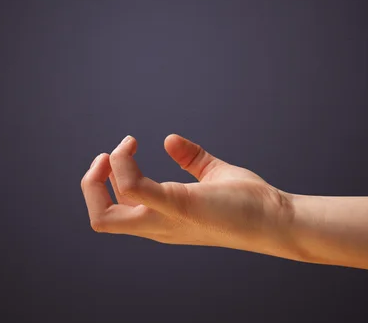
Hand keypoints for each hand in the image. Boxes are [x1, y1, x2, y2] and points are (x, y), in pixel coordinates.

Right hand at [80, 134, 294, 253]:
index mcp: (164, 219)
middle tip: (107, 155)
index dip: (111, 181)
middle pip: (101, 218)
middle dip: (92, 183)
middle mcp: (159, 225)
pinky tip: (135, 146)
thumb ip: (191, 159)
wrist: (275, 219)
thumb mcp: (213, 174)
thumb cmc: (249, 202)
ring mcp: (166, 219)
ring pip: (104, 216)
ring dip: (100, 176)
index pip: (117, 210)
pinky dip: (123, 166)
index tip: (126, 149)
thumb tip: (170, 140)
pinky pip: (134, 189)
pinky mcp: (179, 205)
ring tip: (122, 147)